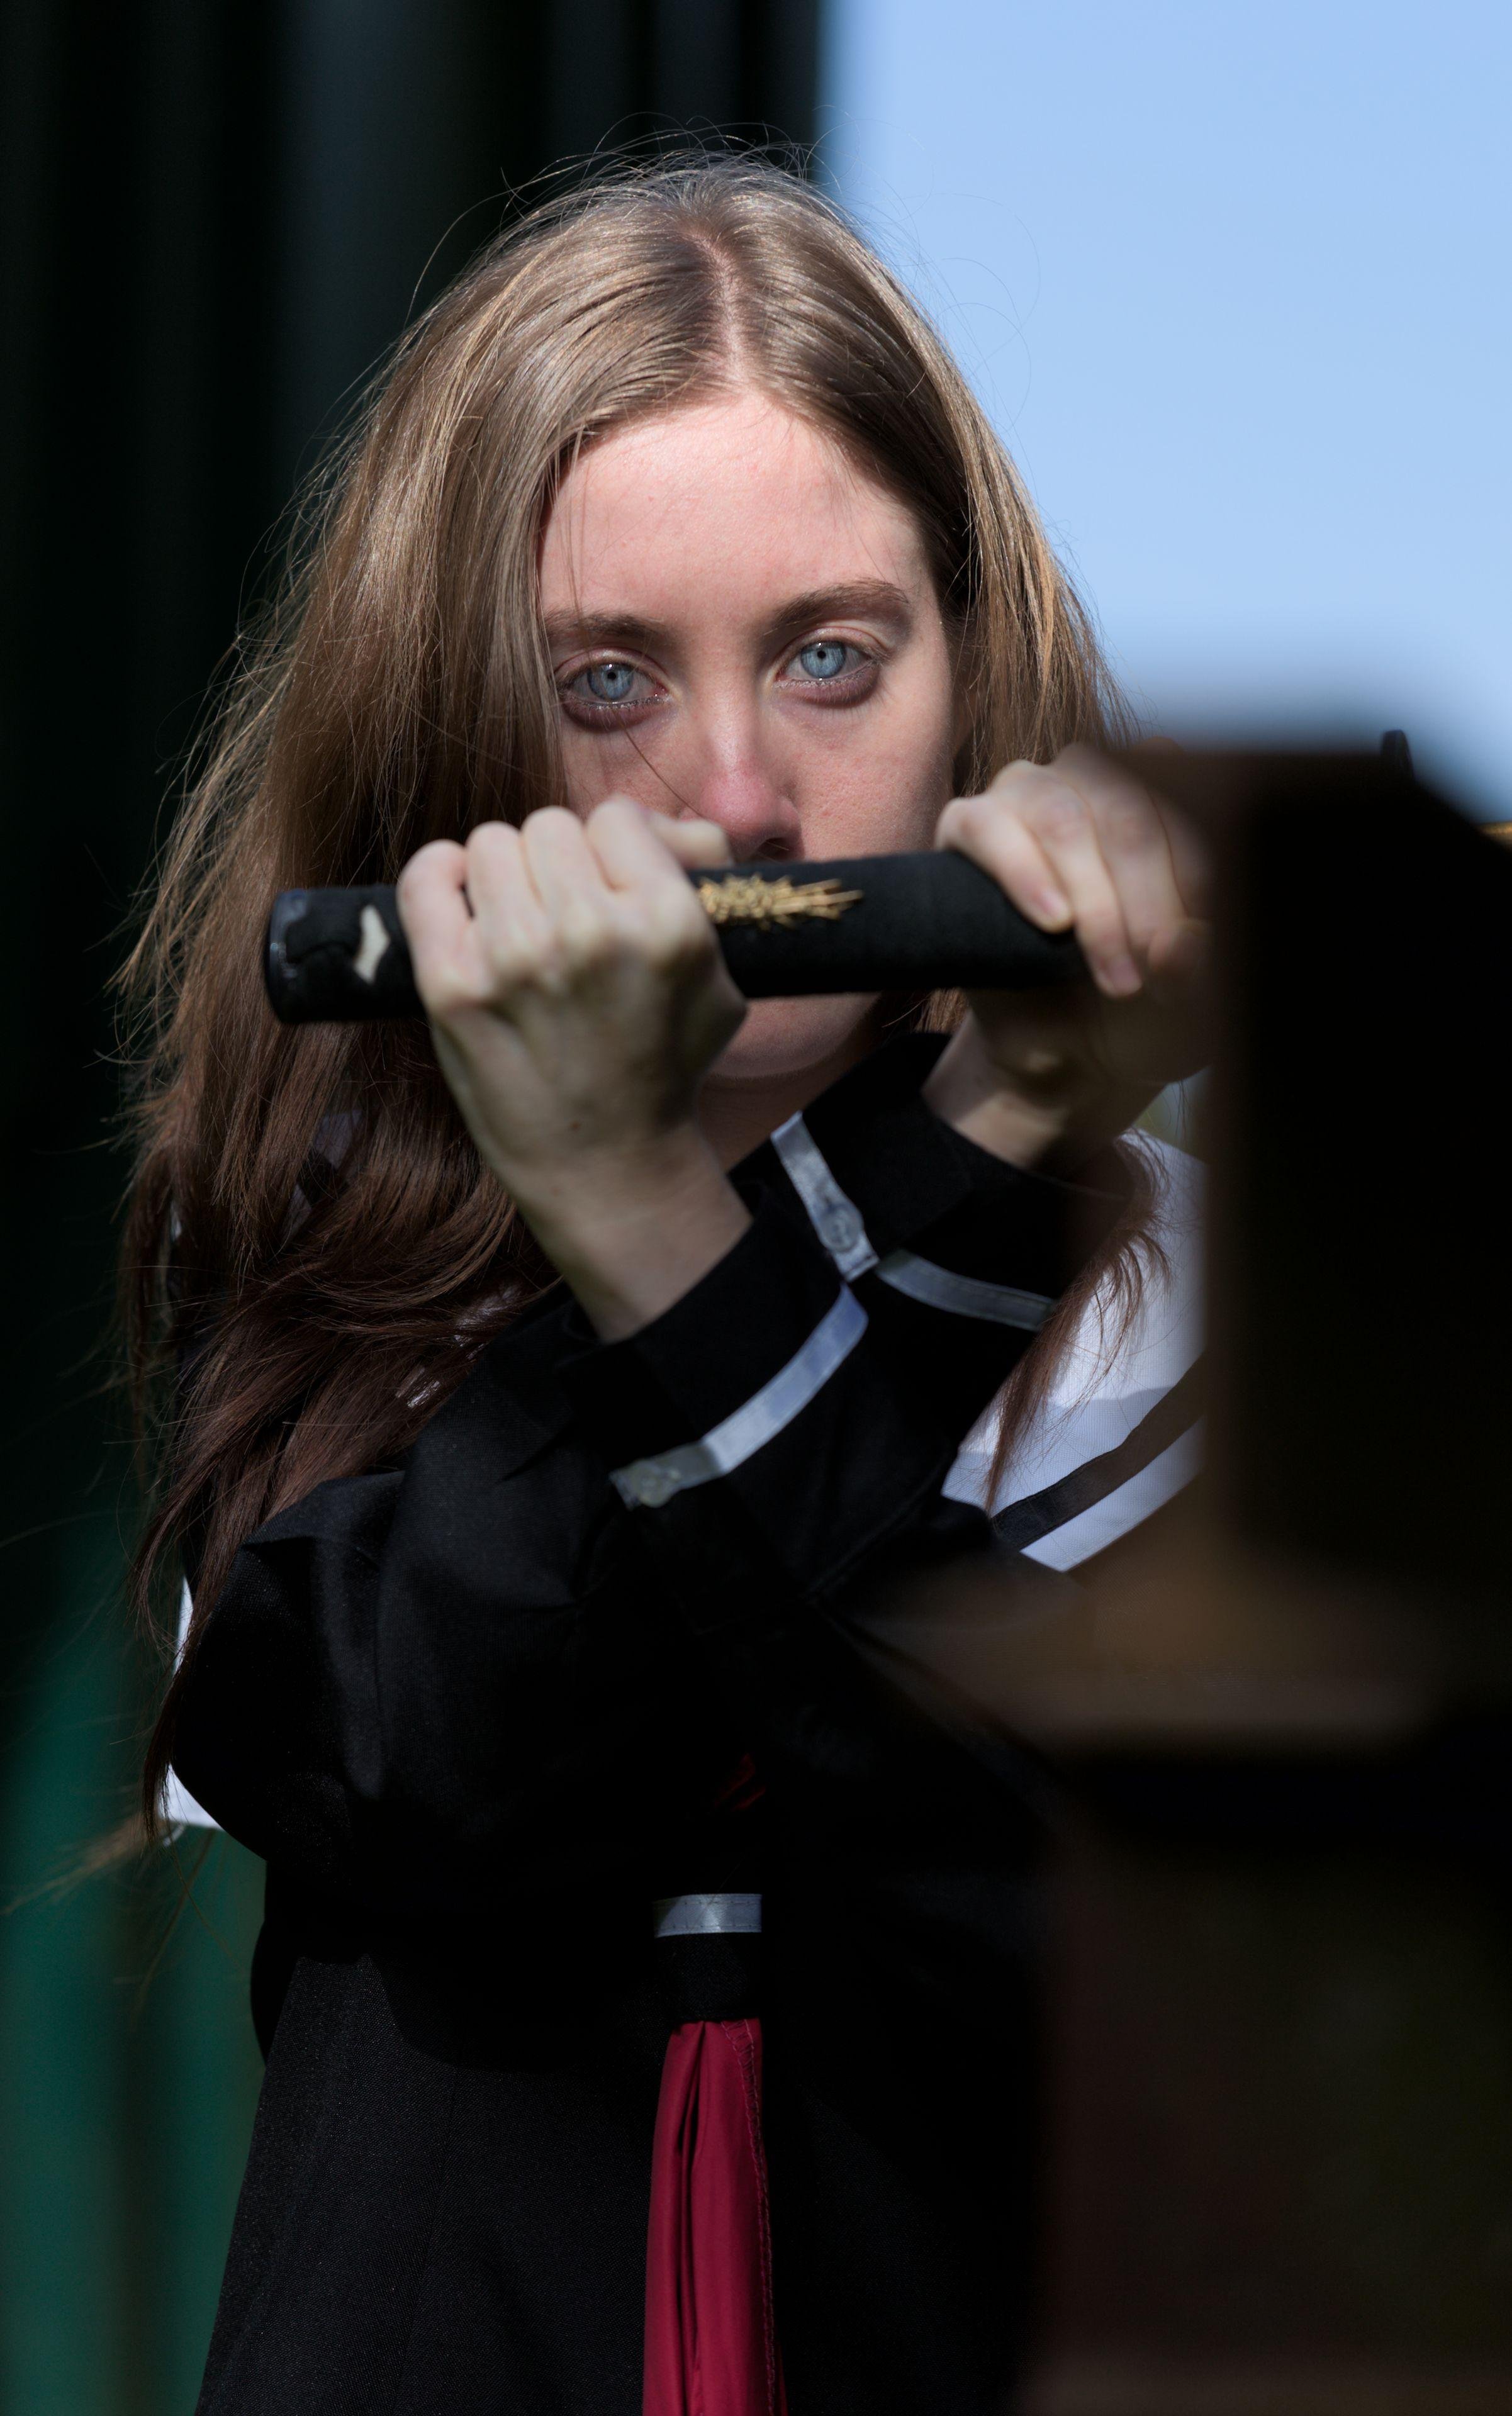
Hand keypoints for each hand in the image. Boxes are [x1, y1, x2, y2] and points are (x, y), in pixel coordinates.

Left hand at [396, 800, 750, 1336]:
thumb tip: (656, 823)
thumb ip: (701, 879)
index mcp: (668, 925)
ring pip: (491, 844)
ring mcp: (515, 958)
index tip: (609, 890)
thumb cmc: (663, 1065)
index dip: (614, 850)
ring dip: (504, 876)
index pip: (618, 818)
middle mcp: (591, 933)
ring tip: (518, 925)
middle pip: (550, 826)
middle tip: (562, 917)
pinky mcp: (452, 986)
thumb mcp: (722, 978)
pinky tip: (458, 898)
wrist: (605, 1166)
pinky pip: (426, 877)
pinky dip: (438, 877)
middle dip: (557, 865)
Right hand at [923, 746, 1209, 1170]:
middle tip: (1151, 973)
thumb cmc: (1141, 994)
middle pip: (1129, 816)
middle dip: (1145, 901)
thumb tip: (1185, 941)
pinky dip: (1024, 875)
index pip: (1188, 806)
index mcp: (1164, 789)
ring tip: (1113, 974)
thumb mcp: (1185, 988)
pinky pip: (990, 829)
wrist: (1064, 1038)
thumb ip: (1194, 964)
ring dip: (1094, 905)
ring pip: (1065, 822)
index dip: (1196, 877)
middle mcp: (1097, 774)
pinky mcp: (970, 822)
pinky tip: (1053, 922)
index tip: (1199, 943)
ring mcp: (1030, 791)